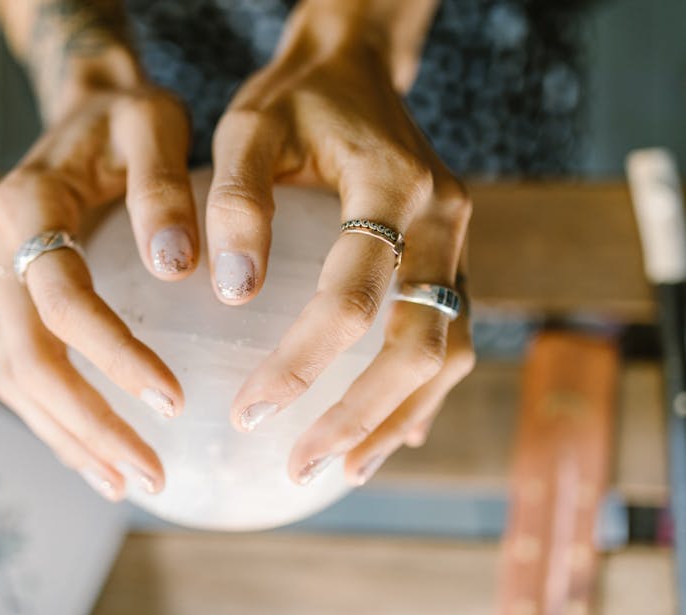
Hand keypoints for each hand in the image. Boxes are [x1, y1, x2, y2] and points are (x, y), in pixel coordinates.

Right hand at [0, 78, 197, 500]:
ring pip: (19, 379)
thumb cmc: (126, 117)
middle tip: (154, 475)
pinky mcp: (14, 300)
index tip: (175, 400)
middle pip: (30, 358)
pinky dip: (60, 422)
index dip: (113, 355)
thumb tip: (178, 268)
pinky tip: (101, 457)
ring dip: (73, 438)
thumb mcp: (153, 124)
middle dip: (91, 424)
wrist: (85, 107)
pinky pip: (24, 373)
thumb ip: (162, 187)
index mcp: (26, 206)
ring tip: (130, 483)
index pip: (60, 300)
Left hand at [206, 4, 474, 484]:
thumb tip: (234, 294)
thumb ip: (238, 202)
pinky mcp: (452, 257)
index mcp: (395, 186)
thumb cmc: (297, 97)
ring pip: (449, 351)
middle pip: (421, 343)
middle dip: (360, 417)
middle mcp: (445, 220)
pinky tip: (383, 434)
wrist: (359, 66)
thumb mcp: (248, 126)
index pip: (353, 298)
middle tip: (299, 467)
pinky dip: (417, 392)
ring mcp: (459, 242)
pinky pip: (447, 336)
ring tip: (341, 468)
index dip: (302, 364)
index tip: (248, 413)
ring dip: (396, 417)